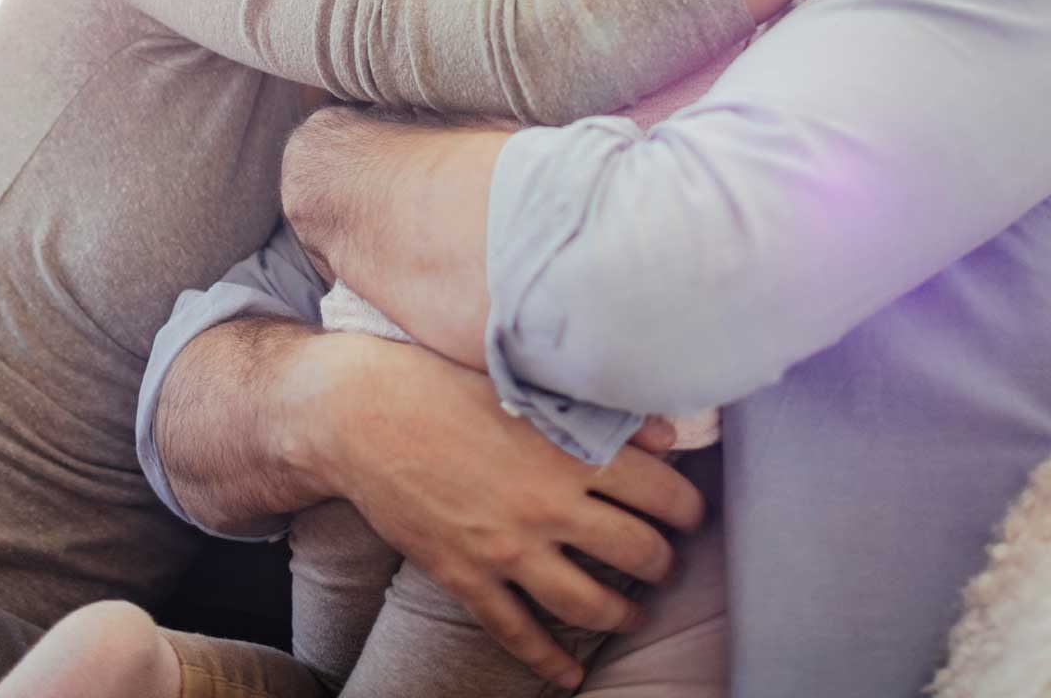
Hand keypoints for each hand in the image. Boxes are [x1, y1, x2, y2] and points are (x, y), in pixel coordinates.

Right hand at [311, 336, 702, 690]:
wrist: (361, 414)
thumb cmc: (442, 383)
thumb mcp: (523, 382)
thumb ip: (596, 412)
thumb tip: (665, 436)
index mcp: (570, 451)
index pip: (662, 494)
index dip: (688, 509)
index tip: (690, 514)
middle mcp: (548, 505)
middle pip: (638, 555)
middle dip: (664, 564)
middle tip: (666, 562)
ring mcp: (506, 547)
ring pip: (589, 604)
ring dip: (622, 615)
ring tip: (633, 614)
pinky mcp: (466, 575)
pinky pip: (517, 632)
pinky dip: (548, 660)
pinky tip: (568, 674)